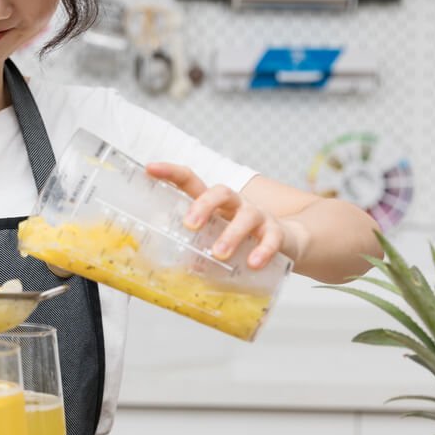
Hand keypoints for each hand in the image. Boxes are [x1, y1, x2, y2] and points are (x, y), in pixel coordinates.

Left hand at [146, 162, 287, 268]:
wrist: (284, 244)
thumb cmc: (240, 241)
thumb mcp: (214, 242)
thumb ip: (195, 250)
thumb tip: (173, 265)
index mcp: (213, 205)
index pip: (191, 181)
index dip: (171, 172)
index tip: (150, 168)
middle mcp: (235, 205)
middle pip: (220, 192)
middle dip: (203, 206)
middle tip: (190, 225)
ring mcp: (258, 216)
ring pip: (246, 215)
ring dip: (231, 234)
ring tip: (220, 254)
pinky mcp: (276, 233)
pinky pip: (271, 238)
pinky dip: (262, 250)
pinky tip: (253, 263)